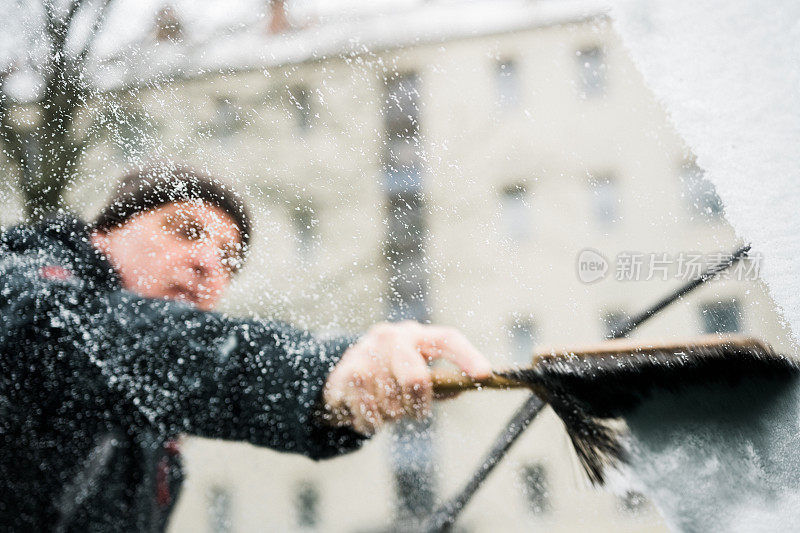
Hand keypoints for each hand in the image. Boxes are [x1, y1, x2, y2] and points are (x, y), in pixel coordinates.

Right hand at [322, 320, 491, 435]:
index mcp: (416, 335)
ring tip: (388, 411)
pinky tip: (371, 418)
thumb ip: (441, 383)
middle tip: (418, 413)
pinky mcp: (345, 373)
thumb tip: (464, 388)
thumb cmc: (391, 376)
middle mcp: (391, 337)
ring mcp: (366, 352)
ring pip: (391, 401)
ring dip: (393, 416)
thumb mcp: (417, 374)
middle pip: (416, 377)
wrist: (342, 378)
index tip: (485, 375)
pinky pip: (368, 411)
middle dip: (419, 404)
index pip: (447, 340)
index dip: (467, 356)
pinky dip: (373, 423)